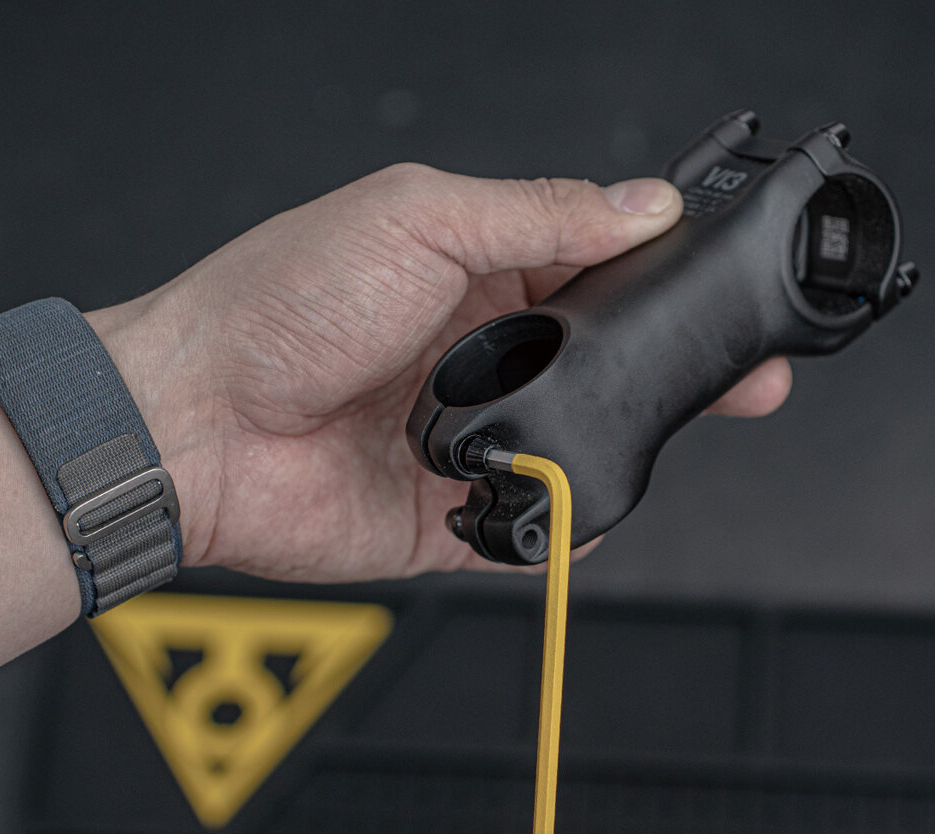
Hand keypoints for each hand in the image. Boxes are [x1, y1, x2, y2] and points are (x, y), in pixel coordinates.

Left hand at [86, 163, 793, 581]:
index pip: (600, 271)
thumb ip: (538, 216)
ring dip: (614, 445)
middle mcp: (477, 355)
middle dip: (675, 373)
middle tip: (743, 379)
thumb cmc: (275, 304)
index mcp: (475, 271)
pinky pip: (530, 529)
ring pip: (579, 449)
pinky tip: (573, 506)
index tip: (724, 285)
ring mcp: (466, 436)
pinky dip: (561, 525)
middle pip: (606, 366)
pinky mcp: (445, 516)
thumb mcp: (418, 220)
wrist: (191, 422)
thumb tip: (642, 204)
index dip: (665, 280)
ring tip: (641, 433)